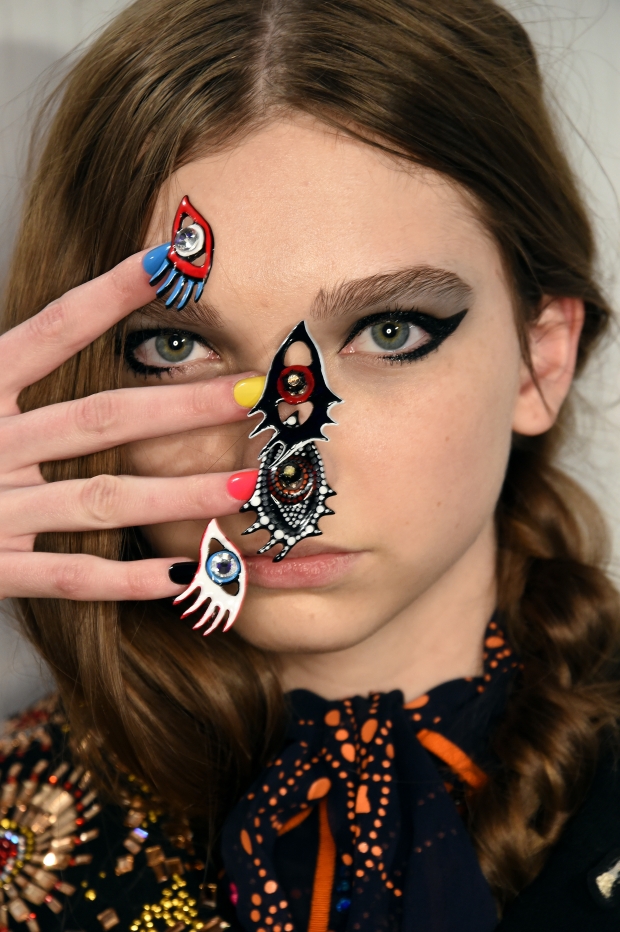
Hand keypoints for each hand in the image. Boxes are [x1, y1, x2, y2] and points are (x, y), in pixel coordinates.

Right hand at [0, 250, 260, 600]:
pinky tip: (185, 575)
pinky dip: (125, 581)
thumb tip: (60, 322)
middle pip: (100, 418)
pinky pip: (67, 578)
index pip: (50, 330)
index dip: (110, 295)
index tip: (172, 262)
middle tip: (254, 392)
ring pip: (101, 500)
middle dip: (181, 406)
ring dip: (176, 495)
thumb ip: (9, 367)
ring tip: (243, 486)